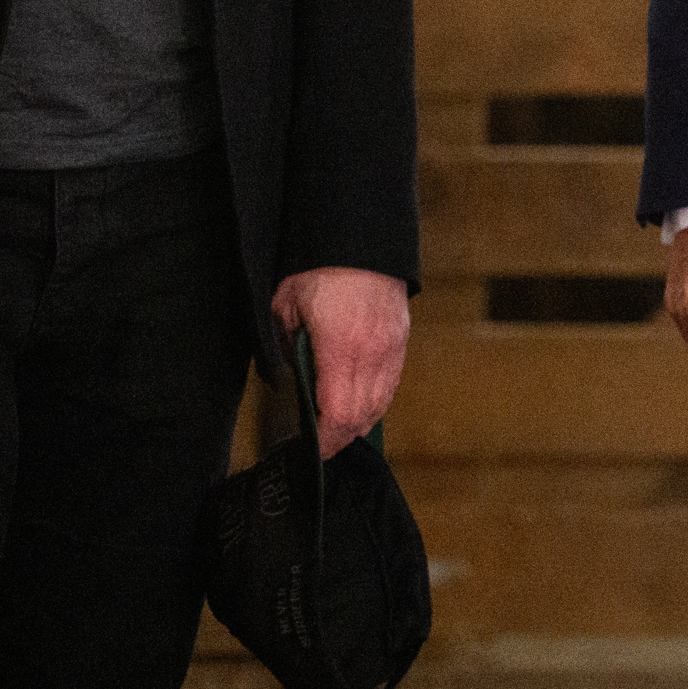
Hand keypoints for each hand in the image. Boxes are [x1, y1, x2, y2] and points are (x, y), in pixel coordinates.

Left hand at [273, 267, 411, 457]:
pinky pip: (391, 384)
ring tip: (339, 429)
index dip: (326, 440)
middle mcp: (372, 354)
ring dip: (360, 422)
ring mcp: (391, 348)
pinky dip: (375, 401)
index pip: (338, 414)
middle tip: (321, 446)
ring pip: (380, 403)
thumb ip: (286, 344)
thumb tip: (289, 374)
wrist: (361, 237)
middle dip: (341, 437)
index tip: (312, 451)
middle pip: (362, 417)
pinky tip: (360, 403)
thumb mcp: (286, 304)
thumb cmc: (319, 267)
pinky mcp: (401, 339)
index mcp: (341, 347)